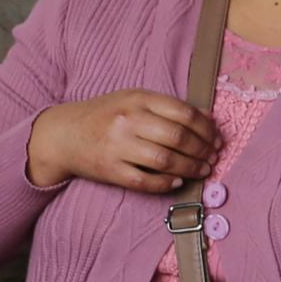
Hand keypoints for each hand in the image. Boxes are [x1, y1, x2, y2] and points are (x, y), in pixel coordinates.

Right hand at [26, 89, 218, 194]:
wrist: (64, 134)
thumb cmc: (105, 115)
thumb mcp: (134, 100)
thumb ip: (168, 106)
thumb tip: (207, 116)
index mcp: (137, 98)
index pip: (183, 112)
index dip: (206, 128)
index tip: (217, 138)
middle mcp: (128, 120)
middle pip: (178, 137)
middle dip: (202, 150)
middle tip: (212, 157)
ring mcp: (118, 146)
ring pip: (165, 161)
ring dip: (190, 168)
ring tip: (202, 170)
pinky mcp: (110, 170)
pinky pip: (145, 181)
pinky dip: (166, 183)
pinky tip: (177, 181)